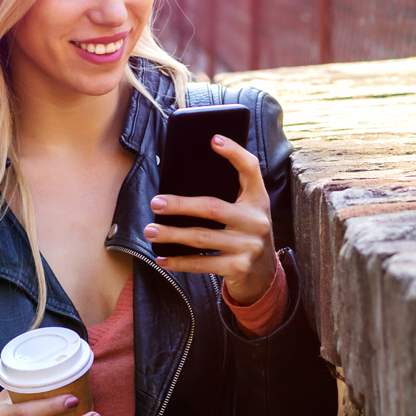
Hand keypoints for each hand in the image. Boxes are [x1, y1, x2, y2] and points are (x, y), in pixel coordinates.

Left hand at [144, 134, 276, 304]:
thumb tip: (182, 182)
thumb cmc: (245, 233)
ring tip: (151, 230)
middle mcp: (256, 220)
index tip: (214, 139)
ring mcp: (248, 245)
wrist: (264, 276)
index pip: (250, 169)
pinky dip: (179, 261)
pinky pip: (202, 263)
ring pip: (201, 237)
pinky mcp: (238, 267)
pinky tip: (162, 257)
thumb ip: (228, 195)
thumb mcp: (246, 211)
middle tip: (156, 203)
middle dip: (180, 205)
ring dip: (172, 234)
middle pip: (212, 207)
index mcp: (257, 199)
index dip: (234, 152)